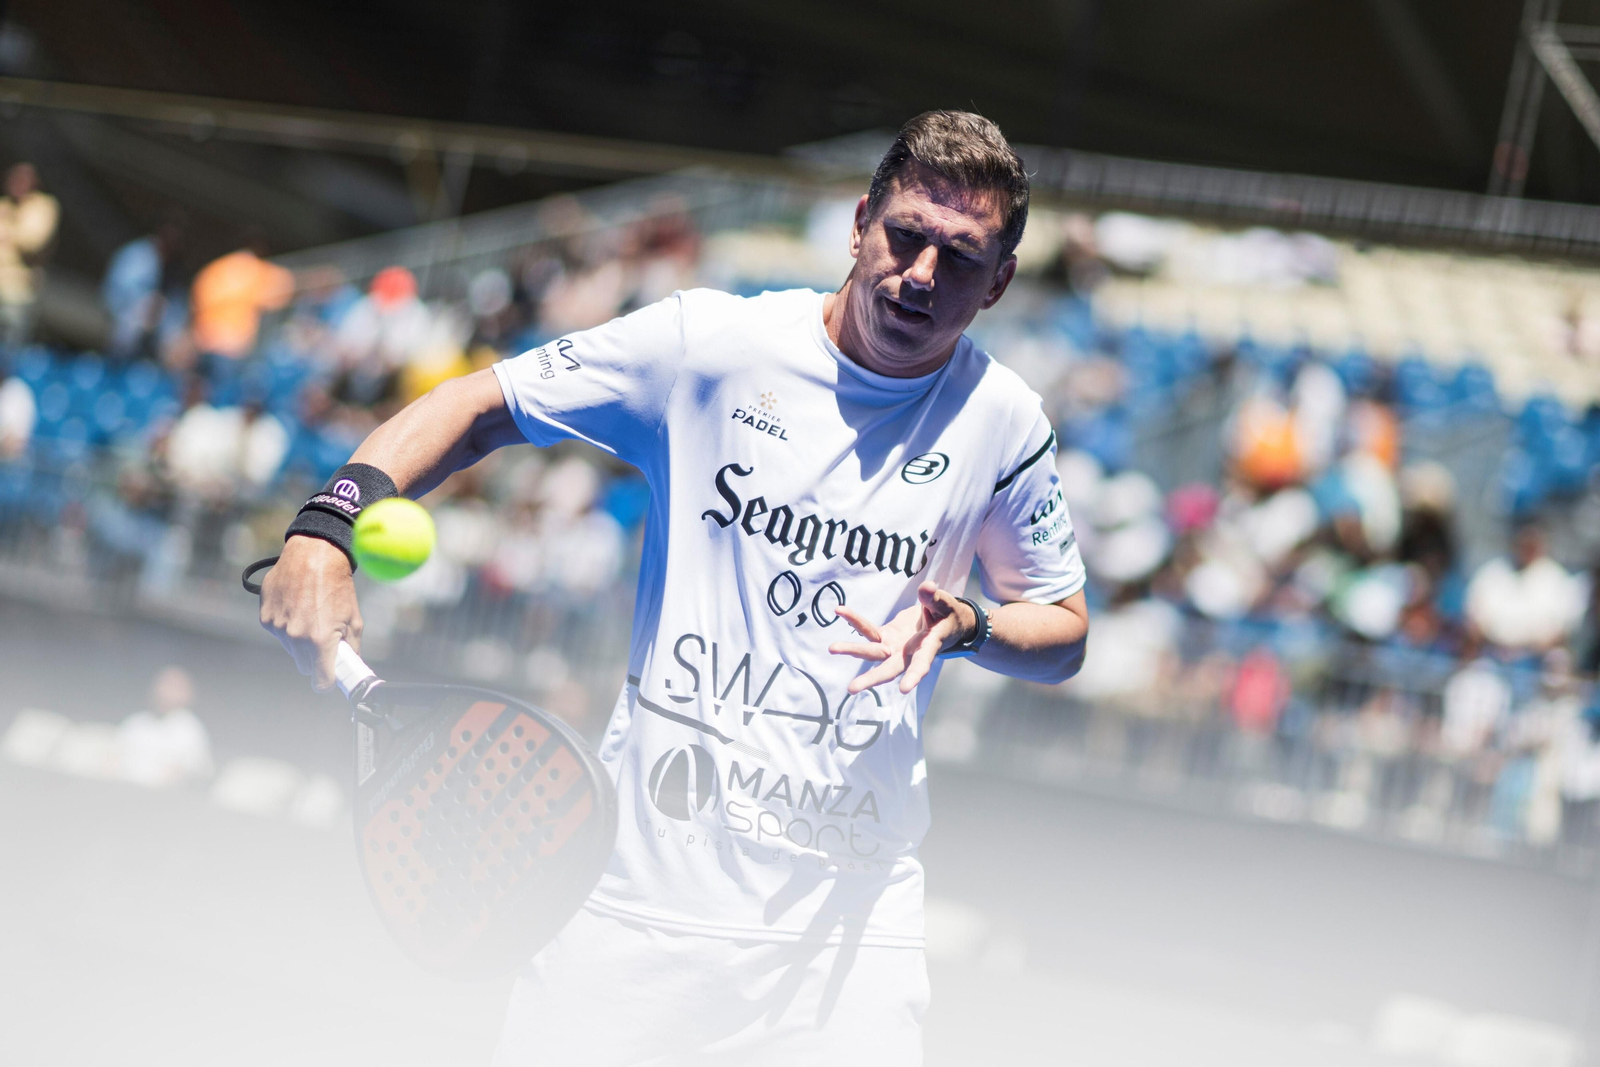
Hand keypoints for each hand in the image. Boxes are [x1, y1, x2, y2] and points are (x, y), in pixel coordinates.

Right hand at [258, 535, 361, 690]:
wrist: (314, 556)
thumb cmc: (337, 587)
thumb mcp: (353, 619)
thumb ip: (352, 648)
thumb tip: (351, 666)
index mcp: (320, 640)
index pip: (320, 680)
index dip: (326, 682)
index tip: (329, 680)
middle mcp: (296, 637)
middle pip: (304, 667)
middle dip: (314, 660)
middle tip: (323, 642)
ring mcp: (278, 628)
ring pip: (291, 650)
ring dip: (299, 641)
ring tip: (310, 616)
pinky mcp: (266, 618)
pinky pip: (277, 633)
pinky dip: (286, 626)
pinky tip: (296, 608)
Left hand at [828, 580, 974, 694]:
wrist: (942, 620)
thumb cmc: (947, 615)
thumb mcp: (946, 605)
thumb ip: (935, 598)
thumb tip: (927, 587)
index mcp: (928, 648)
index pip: (921, 665)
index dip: (914, 676)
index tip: (904, 689)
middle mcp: (908, 653)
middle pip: (889, 668)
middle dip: (871, 678)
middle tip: (852, 688)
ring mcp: (894, 646)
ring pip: (872, 652)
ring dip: (853, 650)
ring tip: (832, 648)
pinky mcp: (885, 636)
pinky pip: (868, 630)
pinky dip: (854, 620)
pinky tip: (840, 611)